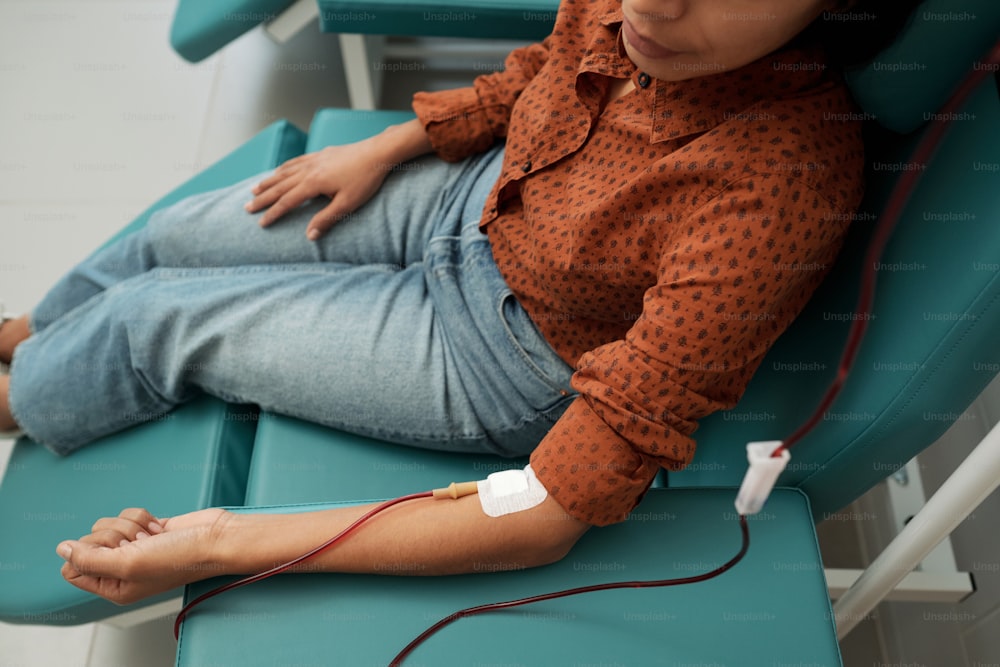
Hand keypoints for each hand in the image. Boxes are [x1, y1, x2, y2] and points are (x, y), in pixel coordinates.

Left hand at [57, 507, 231, 604]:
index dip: (87, 554)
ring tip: (152, 538)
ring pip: (108, 524)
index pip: (73, 568)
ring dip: (130, 525)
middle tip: (138, 545)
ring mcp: (134, 548)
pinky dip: (142, 517)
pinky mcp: (146, 529)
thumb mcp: (127, 564)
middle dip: (114, 536)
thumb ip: (89, 559)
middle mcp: (121, 569)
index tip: (111, 552)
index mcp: (113, 587)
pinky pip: (127, 515)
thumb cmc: (178, 559)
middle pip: (90, 541)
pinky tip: (159, 529)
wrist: (213, 539)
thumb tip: (62, 549)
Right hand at [245, 139, 393, 240]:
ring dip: (269, 182)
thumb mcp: (348, 204)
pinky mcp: (321, 155)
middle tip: (247, 207)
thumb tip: (309, 236)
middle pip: (280, 186)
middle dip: (263, 198)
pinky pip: (295, 162)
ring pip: (284, 172)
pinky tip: (279, 170)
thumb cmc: (365, 180)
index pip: (287, 202)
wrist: (377, 152)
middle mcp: (308, 170)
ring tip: (255, 189)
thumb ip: (327, 219)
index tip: (261, 223)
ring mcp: (314, 160)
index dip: (273, 213)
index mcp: (313, 183)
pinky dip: (283, 168)